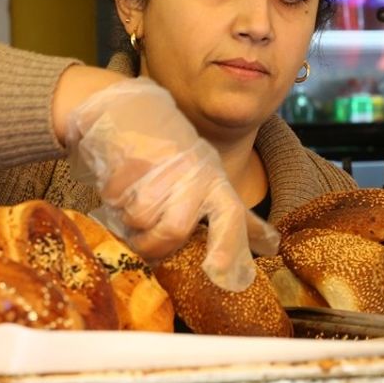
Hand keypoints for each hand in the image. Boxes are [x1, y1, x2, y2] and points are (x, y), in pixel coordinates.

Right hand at [64, 78, 279, 290]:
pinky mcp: (131, 157)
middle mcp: (194, 174)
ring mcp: (163, 165)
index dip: (227, 246)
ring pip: (139, 218)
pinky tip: (117, 184)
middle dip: (152, 245)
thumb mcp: (212, 180)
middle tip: (141, 242)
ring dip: (127, 220)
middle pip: (173, 230)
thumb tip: (272, 245)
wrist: (134, 110)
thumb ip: (236, 218)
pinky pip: (115, 197)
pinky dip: (111, 198)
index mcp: (216, 184)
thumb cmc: (176, 156)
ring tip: (129, 205)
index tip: (217, 272)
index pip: (231, 216)